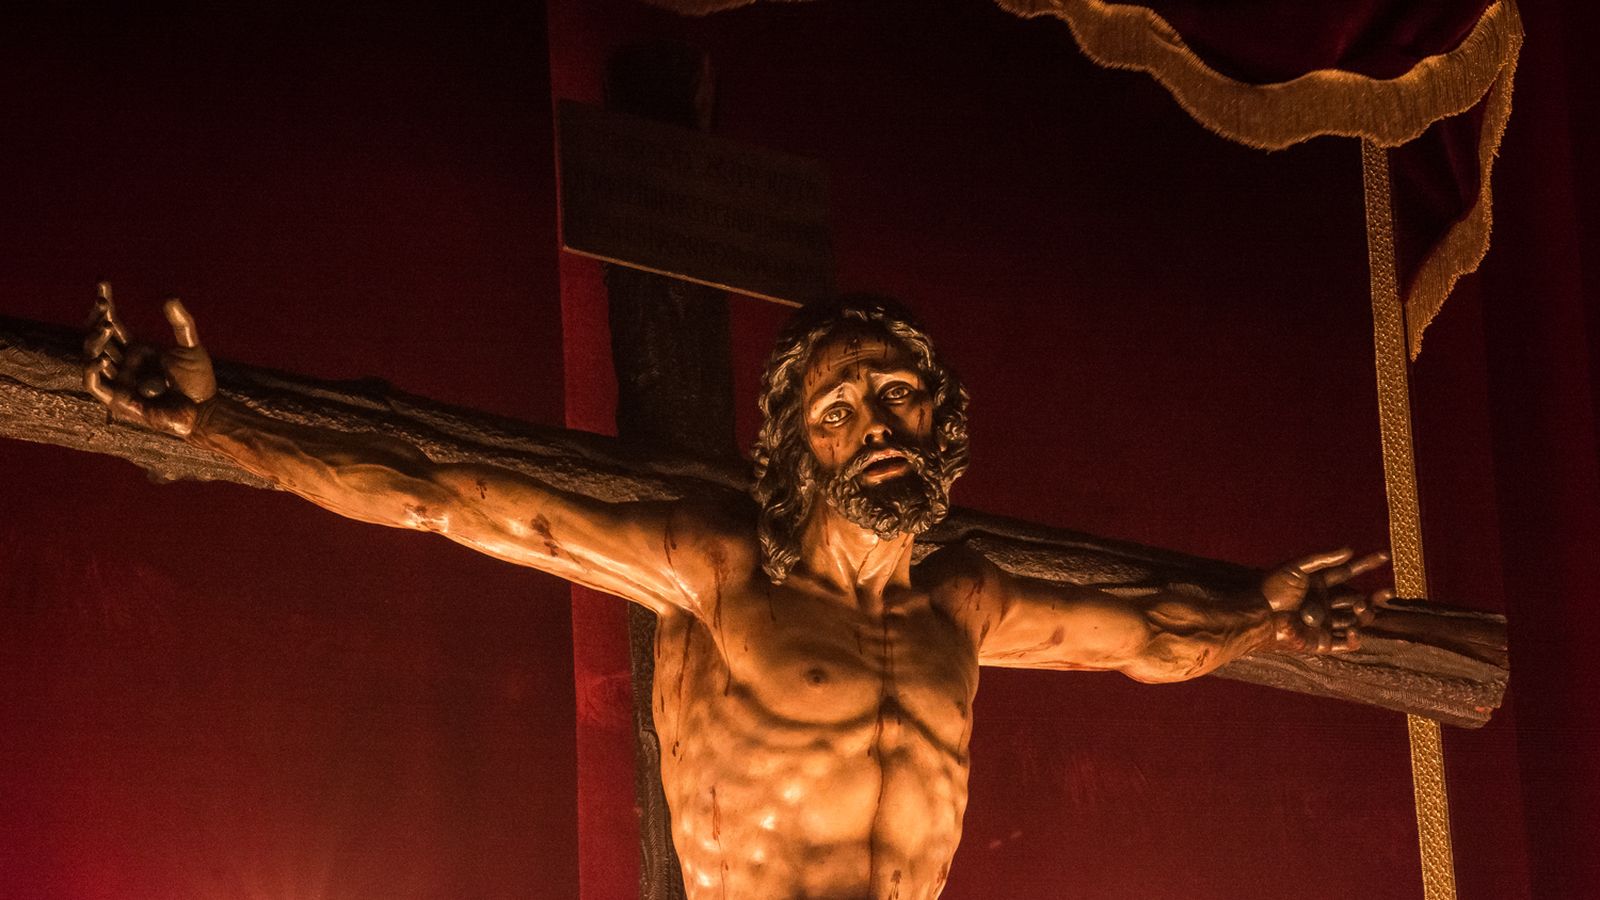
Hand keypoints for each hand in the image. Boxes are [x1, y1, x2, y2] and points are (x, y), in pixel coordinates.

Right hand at [83, 282, 216, 436]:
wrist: (203, 411)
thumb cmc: (197, 382)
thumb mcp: (190, 347)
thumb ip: (181, 324)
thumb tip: (170, 297)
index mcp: (136, 349)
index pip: (111, 323)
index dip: (104, 304)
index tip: (103, 283)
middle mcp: (123, 363)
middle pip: (97, 337)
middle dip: (96, 319)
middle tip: (102, 303)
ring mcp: (118, 381)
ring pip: (92, 357)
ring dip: (95, 341)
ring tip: (106, 326)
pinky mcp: (117, 401)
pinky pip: (95, 385)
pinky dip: (92, 372)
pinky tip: (100, 359)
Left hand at [1260, 548, 1391, 653]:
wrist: (1261, 616)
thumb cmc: (1274, 590)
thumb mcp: (1296, 568)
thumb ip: (1323, 559)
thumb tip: (1350, 550)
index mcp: (1319, 584)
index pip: (1348, 572)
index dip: (1366, 563)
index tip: (1385, 555)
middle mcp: (1325, 603)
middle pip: (1357, 599)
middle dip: (1375, 596)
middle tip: (1388, 591)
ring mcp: (1325, 623)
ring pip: (1356, 620)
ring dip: (1365, 613)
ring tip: (1362, 606)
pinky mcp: (1322, 642)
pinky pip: (1346, 644)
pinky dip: (1355, 639)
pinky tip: (1354, 630)